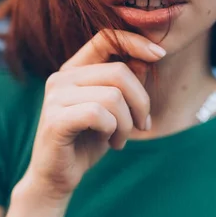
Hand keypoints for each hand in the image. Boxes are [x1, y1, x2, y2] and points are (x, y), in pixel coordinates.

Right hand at [18, 30, 165, 204]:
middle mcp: (61, 78)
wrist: (57, 178)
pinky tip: (110, 142)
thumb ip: (125, 85)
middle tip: (142, 126)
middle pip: (119, 72)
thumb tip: (148, 58)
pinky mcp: (55, 120)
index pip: (105, 38)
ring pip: (113, 96)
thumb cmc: (86, 143)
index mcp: (74, 70)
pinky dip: (113, 130)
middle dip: (141, 102)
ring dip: (126, 123)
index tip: (160, 54)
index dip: (135, 41)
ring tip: (121, 139)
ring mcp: (55, 97)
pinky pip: (99, 115)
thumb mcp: (113, 111)